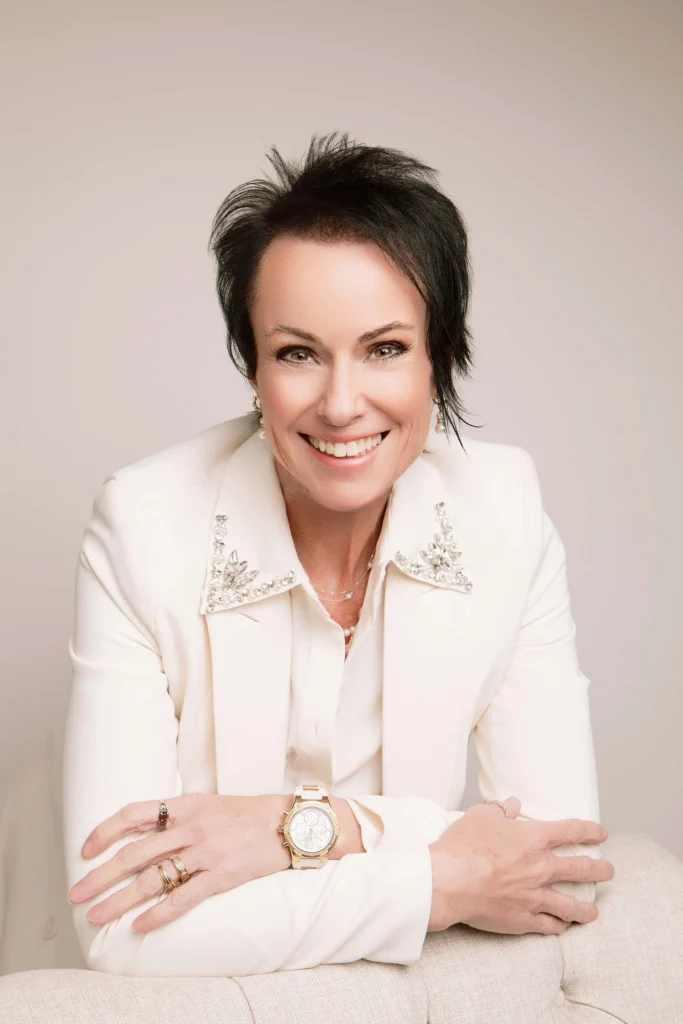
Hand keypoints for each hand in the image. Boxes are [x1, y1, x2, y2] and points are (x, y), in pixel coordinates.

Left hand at [67, 793, 291, 932]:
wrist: (287, 823)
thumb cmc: (246, 814)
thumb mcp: (208, 804)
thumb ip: (177, 816)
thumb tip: (142, 833)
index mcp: (185, 804)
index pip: (134, 813)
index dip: (106, 831)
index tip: (86, 850)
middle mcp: (191, 826)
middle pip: (134, 853)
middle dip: (100, 875)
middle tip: (76, 894)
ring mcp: (206, 852)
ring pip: (152, 878)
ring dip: (120, 900)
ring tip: (98, 916)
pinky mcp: (222, 875)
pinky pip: (184, 897)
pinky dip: (159, 912)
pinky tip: (140, 925)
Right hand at [428, 797, 614, 934]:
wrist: (448, 882)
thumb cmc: (462, 846)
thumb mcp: (480, 816)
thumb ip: (499, 809)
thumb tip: (511, 804)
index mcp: (534, 838)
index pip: (573, 831)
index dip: (591, 831)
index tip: (602, 833)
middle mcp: (541, 867)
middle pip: (582, 868)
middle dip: (600, 869)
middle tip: (609, 870)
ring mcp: (535, 896)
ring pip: (572, 904)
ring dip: (587, 907)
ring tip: (594, 910)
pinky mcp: (524, 919)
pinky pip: (550, 924)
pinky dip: (560, 925)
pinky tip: (564, 926)